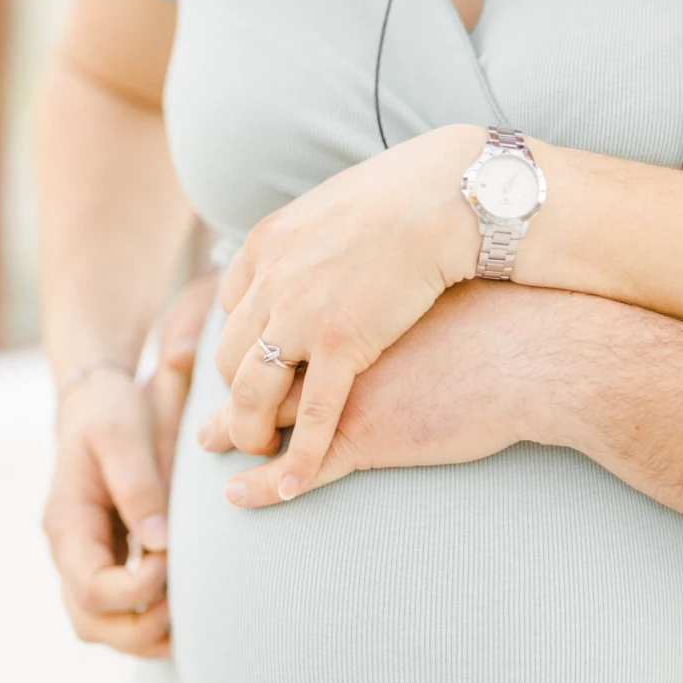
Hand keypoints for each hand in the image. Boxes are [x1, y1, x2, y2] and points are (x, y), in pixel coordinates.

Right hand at [43, 271, 217, 656]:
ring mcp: (87, 559)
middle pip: (90, 622)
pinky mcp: (109, 559)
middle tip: (185, 607)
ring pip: (102, 626)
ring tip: (191, 617)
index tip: (171, 561)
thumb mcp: (122, 436)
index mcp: (69, 524)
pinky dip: (149, 621)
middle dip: (139, 629)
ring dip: (145, 635)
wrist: (97, 399)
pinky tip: (187, 608)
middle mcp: (71, 552)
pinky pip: (119, 611)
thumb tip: (160, 544)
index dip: (135, 590)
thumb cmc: (111, 412)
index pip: (91, 587)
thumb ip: (139, 488)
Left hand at [212, 125, 484, 499]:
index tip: (263, 361)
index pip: (232, 307)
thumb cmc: (416, 194)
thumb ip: (319, 234)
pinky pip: (311, 416)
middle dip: (237, 394)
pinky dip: (294, 458)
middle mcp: (270, 279)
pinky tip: (286, 489)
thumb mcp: (343, 204)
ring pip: (251, 392)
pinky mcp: (342, 343)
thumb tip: (324, 245)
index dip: (245, 343)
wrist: (453, 194)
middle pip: (230, 355)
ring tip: (260, 452)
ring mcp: (302, 313)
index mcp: (267, 243)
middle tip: (250, 419)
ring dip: (249, 430)